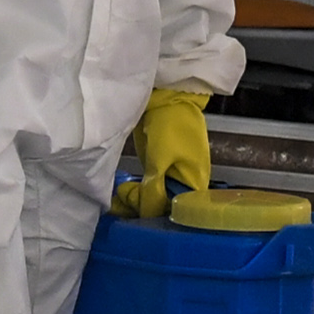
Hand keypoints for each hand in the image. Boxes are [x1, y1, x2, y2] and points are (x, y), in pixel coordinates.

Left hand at [117, 84, 209, 218]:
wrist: (165, 99)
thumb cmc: (171, 126)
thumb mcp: (161, 159)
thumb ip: (154, 188)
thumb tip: (145, 212)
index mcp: (195, 183)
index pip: (176, 210)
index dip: (156, 214)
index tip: (136, 214)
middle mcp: (186, 183)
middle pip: (165, 206)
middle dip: (143, 209)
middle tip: (120, 205)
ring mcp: (172, 175)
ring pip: (155, 198)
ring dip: (137, 201)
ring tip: (118, 199)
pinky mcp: (159, 167)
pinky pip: (149, 187)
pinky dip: (137, 191)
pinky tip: (123, 192)